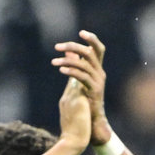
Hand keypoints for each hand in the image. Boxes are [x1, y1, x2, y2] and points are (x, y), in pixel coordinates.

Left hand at [54, 31, 110, 145]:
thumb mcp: (79, 79)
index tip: (81, 32)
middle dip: (73, 47)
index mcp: (98, 69)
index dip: (92, 39)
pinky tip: (60, 70)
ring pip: (84, 64)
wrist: (92, 122)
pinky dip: (71, 71)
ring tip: (53, 62)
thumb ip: (75, 65)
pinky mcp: (94, 90)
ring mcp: (98, 82)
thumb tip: (69, 53)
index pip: (99, 49)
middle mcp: (100, 73)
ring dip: (66, 61)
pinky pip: (82, 76)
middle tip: (57, 47)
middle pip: (89, 52)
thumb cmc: (85, 101)